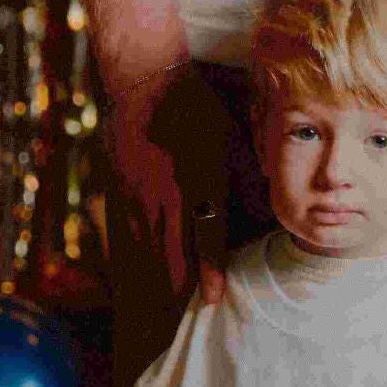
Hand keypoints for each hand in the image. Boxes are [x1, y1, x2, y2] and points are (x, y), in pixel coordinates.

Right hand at [103, 60, 232, 307]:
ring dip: (161, 268)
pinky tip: (147, 256)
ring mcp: (139, 193)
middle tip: (191, 307)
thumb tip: (266, 200)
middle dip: (183, 283)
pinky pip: (131, 225)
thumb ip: (243, 173)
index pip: (206, 241)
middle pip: (172, 253)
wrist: (144, 80)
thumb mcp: (230, 137)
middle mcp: (166, 195)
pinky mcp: (120, 186)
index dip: (210, 273)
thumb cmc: (196, 105)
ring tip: (172, 291)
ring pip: (149, 244)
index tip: (214, 299)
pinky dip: (142, 245)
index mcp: (198, 183)